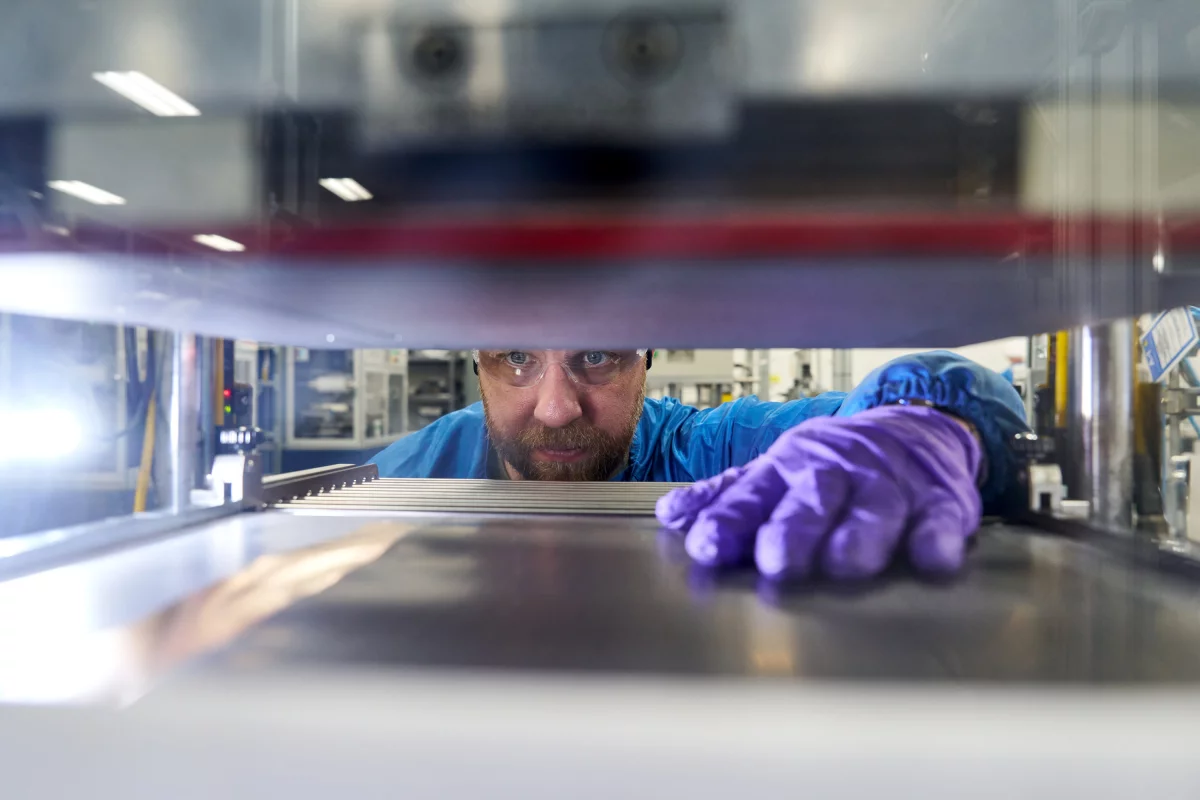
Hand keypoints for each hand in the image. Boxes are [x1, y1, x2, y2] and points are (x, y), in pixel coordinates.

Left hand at [655, 405, 982, 579]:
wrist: (914, 426)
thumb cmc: (835, 463)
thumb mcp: (777, 472)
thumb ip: (730, 497)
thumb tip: (673, 515)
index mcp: (789, 468)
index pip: (753, 495)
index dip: (730, 520)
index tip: (707, 545)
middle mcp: (836, 472)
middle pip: (813, 497)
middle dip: (794, 528)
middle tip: (776, 560)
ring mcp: (888, 484)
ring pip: (875, 507)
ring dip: (860, 534)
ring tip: (846, 562)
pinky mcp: (939, 499)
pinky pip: (941, 518)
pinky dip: (937, 538)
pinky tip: (932, 557)